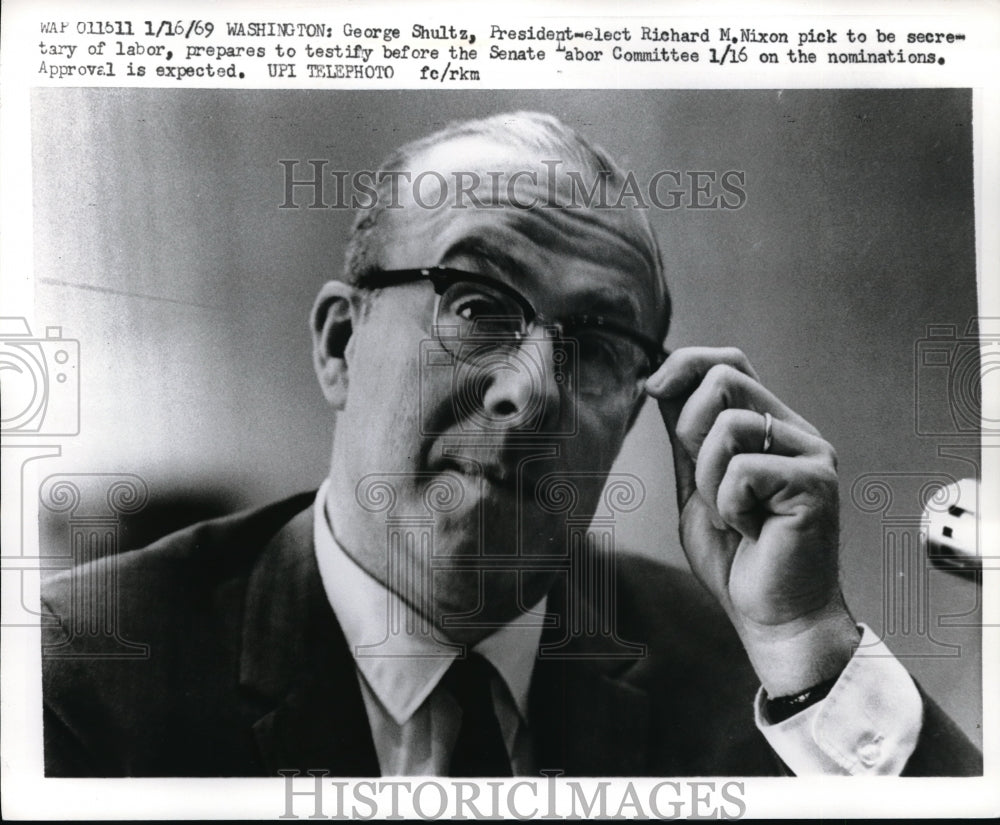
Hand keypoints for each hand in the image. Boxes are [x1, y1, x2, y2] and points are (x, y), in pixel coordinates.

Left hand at [645, 347, 859, 695]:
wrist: (772, 615)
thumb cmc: (738, 557)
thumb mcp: (696, 484)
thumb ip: (687, 435)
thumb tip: (661, 380)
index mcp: (769, 427)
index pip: (728, 362)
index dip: (684, 364)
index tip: (652, 389)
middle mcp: (795, 432)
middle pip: (723, 379)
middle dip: (689, 432)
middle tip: (706, 485)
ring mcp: (811, 454)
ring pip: (728, 425)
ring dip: (710, 480)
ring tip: (734, 515)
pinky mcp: (815, 482)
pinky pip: (742, 470)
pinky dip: (730, 506)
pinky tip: (752, 530)